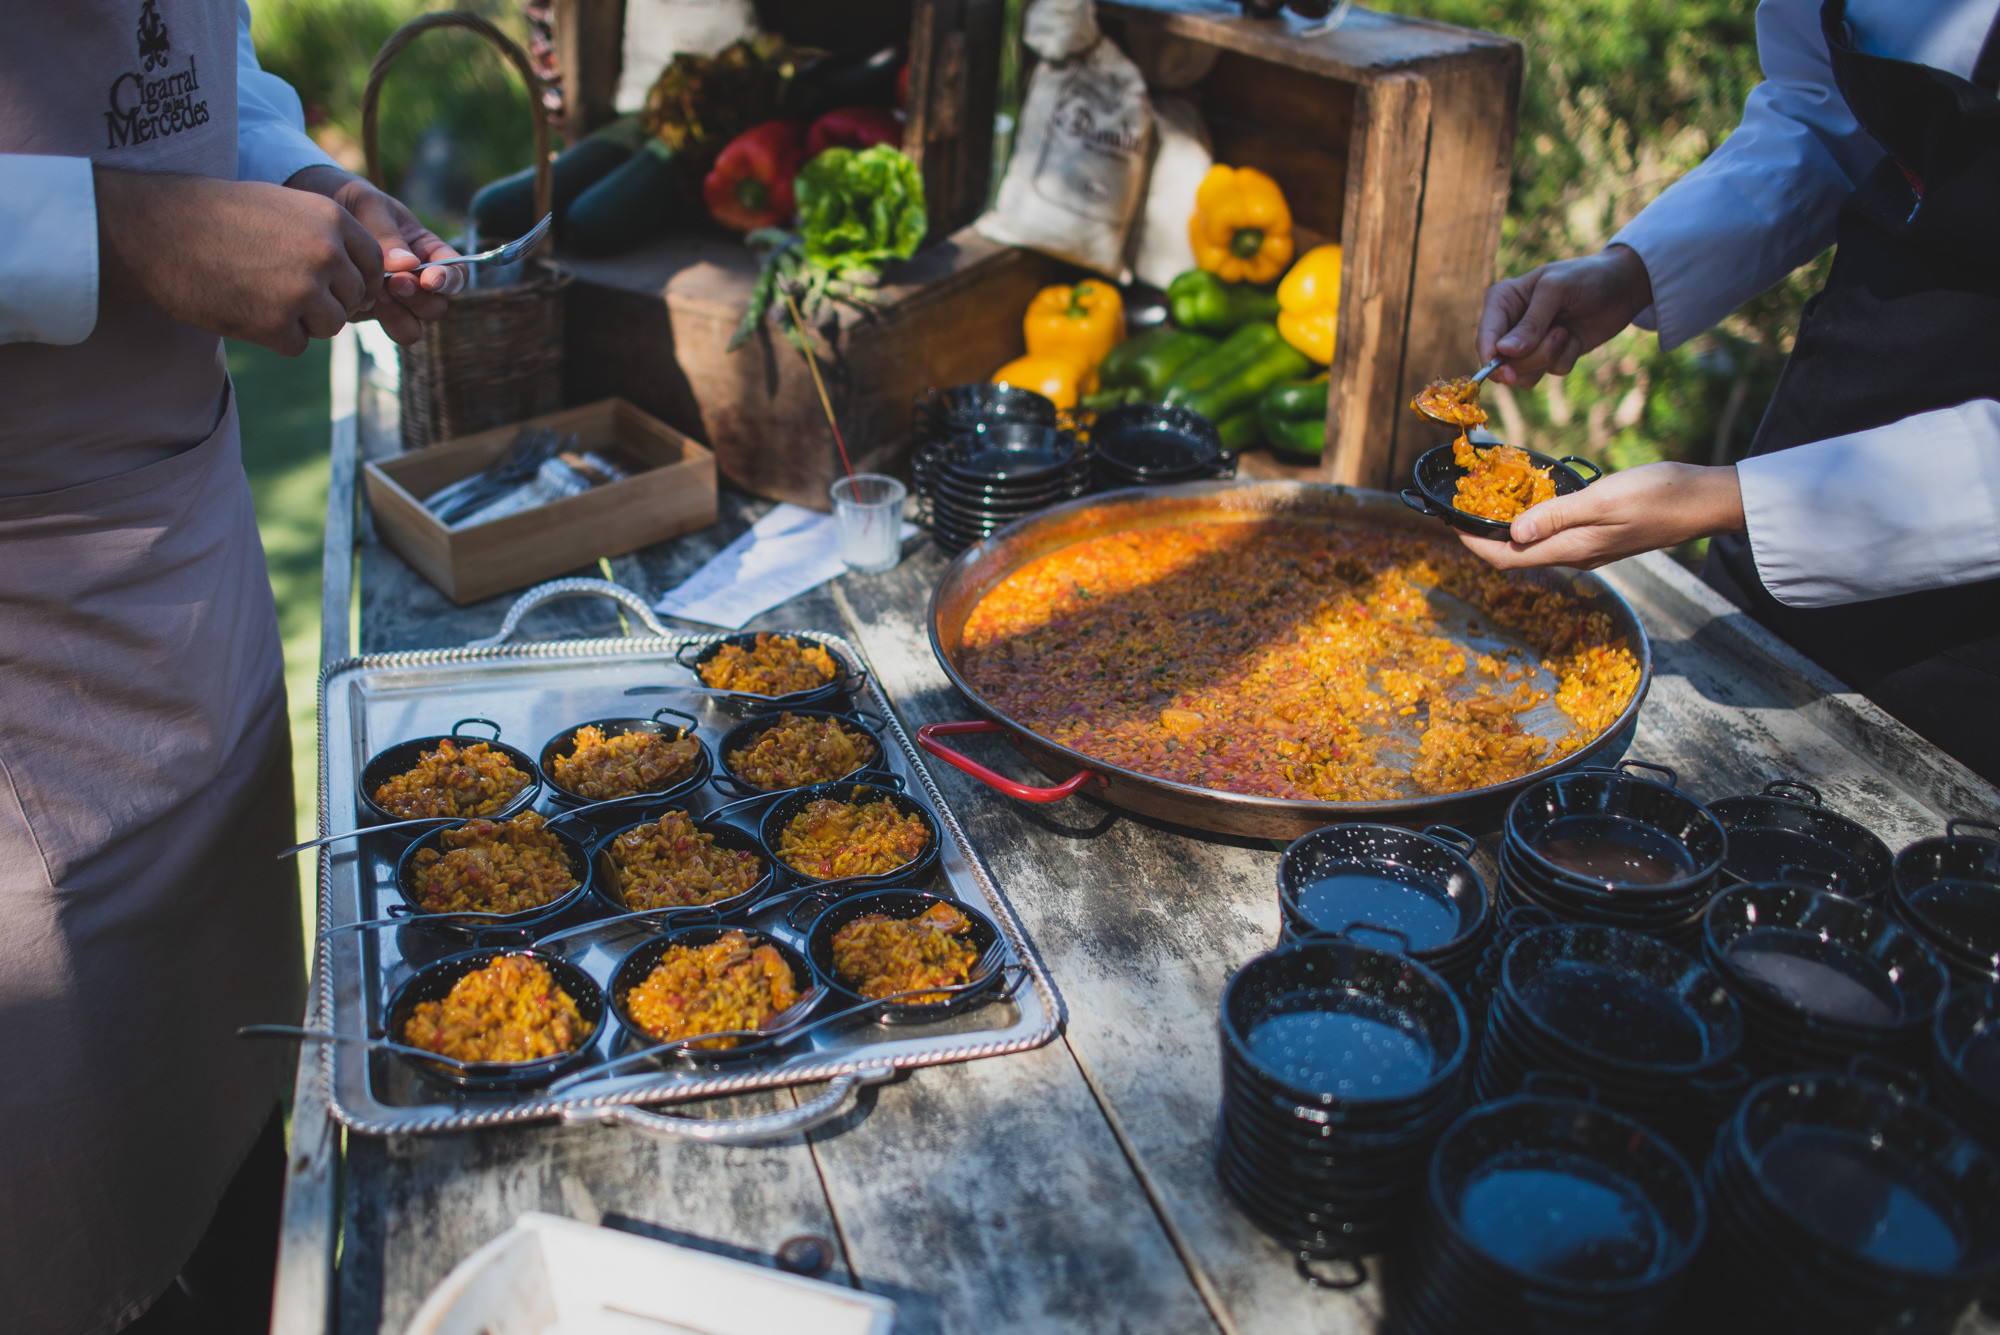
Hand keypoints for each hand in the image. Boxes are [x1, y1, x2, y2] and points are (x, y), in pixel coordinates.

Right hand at [96, 167, 383, 355]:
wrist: (149, 228)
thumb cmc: (211, 214)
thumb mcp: (280, 207)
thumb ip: (325, 236)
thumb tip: (363, 277)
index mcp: (332, 218)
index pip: (373, 264)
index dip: (351, 277)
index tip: (324, 280)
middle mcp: (327, 253)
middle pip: (353, 298)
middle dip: (325, 300)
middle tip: (279, 288)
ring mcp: (304, 291)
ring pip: (330, 325)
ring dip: (301, 321)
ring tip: (257, 295)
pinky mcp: (276, 325)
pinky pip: (297, 344)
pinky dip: (272, 336)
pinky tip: (241, 309)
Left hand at [286, 166, 462, 344]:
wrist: (307, 205)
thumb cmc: (346, 200)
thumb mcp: (369, 205)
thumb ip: (387, 235)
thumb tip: (408, 267)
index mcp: (426, 250)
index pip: (456, 272)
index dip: (450, 280)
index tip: (429, 278)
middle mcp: (415, 279)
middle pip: (437, 306)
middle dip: (419, 299)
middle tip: (394, 284)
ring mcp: (393, 300)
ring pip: (415, 326)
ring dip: (402, 317)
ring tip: (378, 296)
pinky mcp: (370, 312)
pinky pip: (388, 328)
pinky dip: (380, 320)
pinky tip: (359, 300)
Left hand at [1458, 462, 1744, 570]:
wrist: (1705, 502)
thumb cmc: (1659, 495)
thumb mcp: (1602, 500)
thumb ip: (1556, 516)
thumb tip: (1513, 532)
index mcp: (1571, 550)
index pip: (1507, 558)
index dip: (1474, 544)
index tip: (1449, 523)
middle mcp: (1575, 555)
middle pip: (1515, 555)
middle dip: (1483, 536)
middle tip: (1462, 508)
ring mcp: (1589, 548)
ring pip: (1534, 545)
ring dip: (1507, 527)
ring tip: (1487, 501)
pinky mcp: (1601, 535)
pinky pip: (1554, 534)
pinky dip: (1533, 520)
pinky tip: (1531, 499)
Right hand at [1477, 245, 1653, 388]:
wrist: (1622, 286)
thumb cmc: (1586, 277)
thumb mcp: (1556, 290)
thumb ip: (1531, 323)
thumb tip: (1504, 353)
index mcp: (1501, 301)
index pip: (1485, 338)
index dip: (1492, 360)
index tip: (1508, 374)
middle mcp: (1509, 324)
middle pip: (1503, 363)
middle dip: (1533, 356)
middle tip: (1559, 334)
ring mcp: (1528, 343)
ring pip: (1524, 374)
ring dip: (1549, 358)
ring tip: (1566, 332)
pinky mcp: (1549, 355)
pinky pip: (1549, 372)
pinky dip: (1565, 358)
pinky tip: (1574, 337)